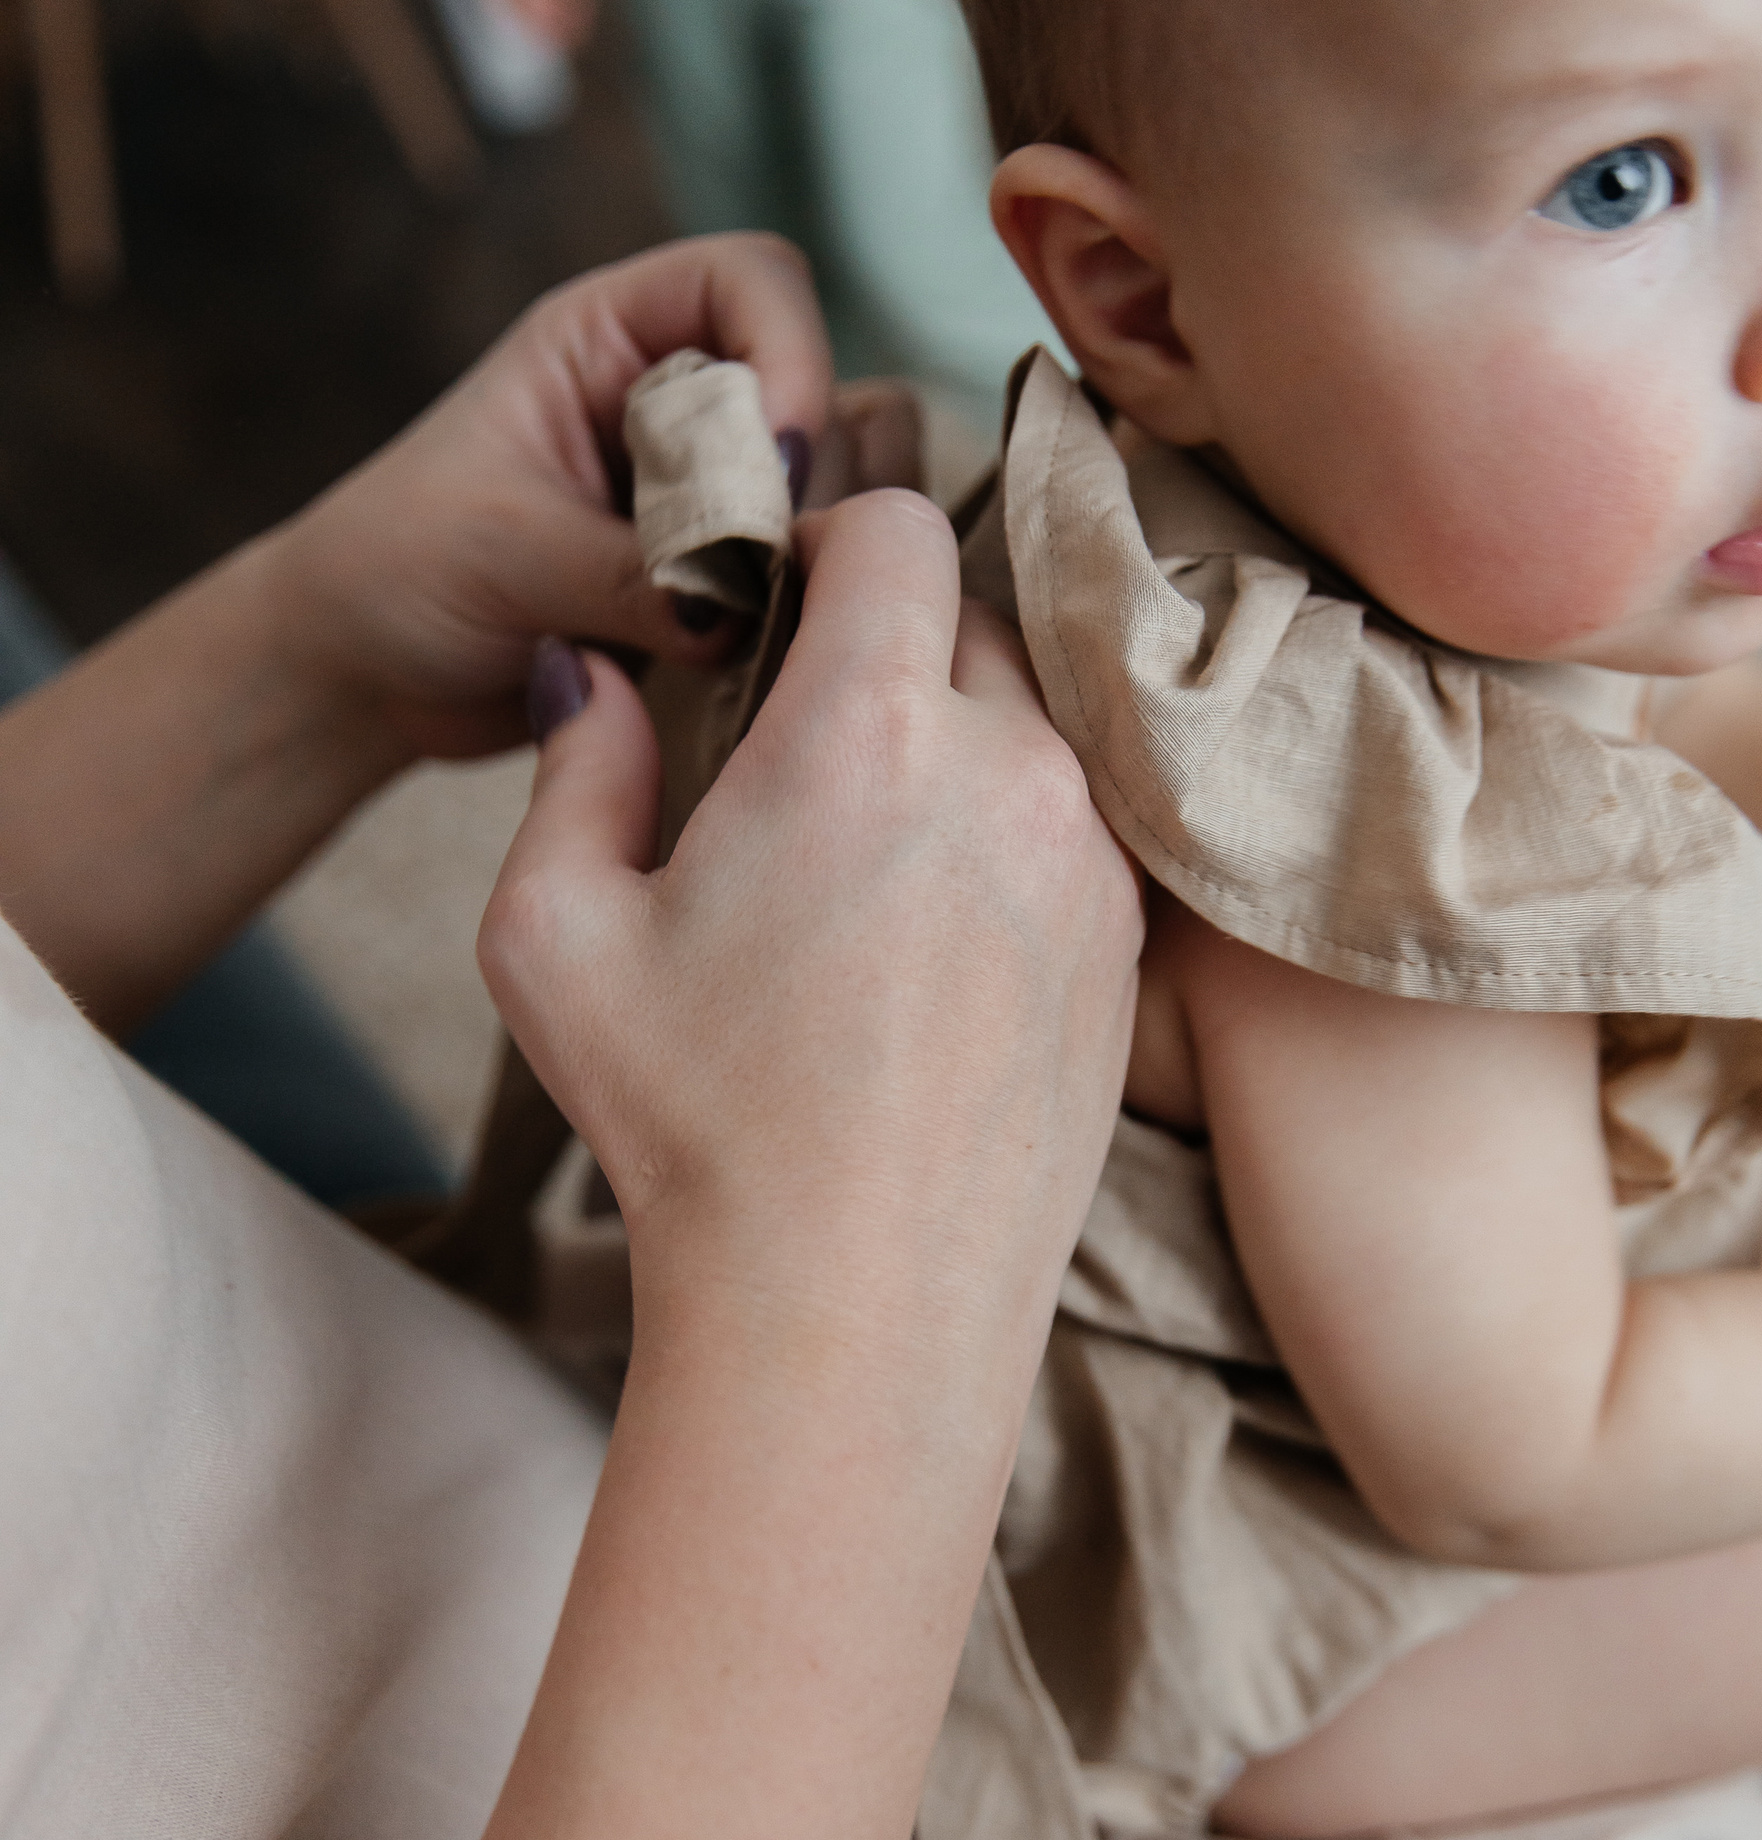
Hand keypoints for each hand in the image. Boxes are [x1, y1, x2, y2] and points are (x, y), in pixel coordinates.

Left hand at [265, 234, 834, 764]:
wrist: (364, 676)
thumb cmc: (397, 569)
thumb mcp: (506, 554)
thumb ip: (630, 574)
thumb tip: (742, 614)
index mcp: (613, 337)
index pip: (756, 284)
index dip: (791, 358)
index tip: (781, 468)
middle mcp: (678, 403)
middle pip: (823, 394)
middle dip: (809, 484)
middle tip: (762, 578)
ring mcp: (711, 497)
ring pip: (842, 487)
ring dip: (825, 553)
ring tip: (761, 623)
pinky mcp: (726, 587)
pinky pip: (816, 580)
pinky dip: (814, 617)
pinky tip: (764, 663)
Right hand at [480, 489, 1143, 1414]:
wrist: (856, 1309)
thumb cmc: (693, 1129)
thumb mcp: (554, 939)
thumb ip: (576, 768)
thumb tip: (598, 677)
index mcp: (868, 733)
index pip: (896, 530)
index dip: (831, 539)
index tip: (786, 600)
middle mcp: (1012, 772)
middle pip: (974, 619)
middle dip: (893, 649)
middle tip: (811, 742)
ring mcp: (1093, 862)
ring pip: (1038, 725)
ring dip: (962, 744)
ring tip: (877, 851)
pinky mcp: (1129, 946)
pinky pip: (1081, 827)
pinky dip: (1016, 836)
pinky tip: (941, 934)